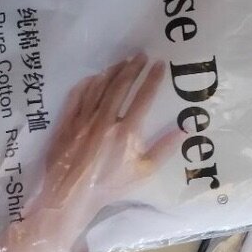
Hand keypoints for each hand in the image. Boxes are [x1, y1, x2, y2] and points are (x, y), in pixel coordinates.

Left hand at [0, 54, 175, 251]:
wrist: (71, 196)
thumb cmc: (111, 186)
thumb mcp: (144, 171)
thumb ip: (164, 148)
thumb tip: (185, 128)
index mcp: (127, 131)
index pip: (143, 97)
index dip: (153, 78)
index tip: (160, 64)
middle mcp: (105, 120)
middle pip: (122, 86)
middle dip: (133, 68)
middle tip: (141, 55)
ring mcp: (84, 119)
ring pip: (100, 87)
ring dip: (113, 71)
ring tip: (122, 61)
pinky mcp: (67, 122)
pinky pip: (77, 96)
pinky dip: (87, 84)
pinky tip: (94, 77)